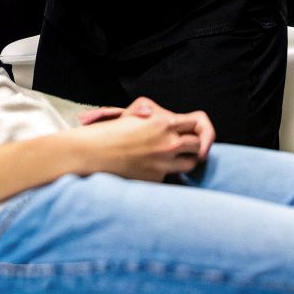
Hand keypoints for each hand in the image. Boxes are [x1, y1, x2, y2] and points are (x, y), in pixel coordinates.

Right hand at [68, 97, 215, 179]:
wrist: (92, 154)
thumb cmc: (110, 131)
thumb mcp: (134, 113)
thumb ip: (156, 115)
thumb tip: (170, 120)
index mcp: (164, 123)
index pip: (199, 122)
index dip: (202, 128)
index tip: (198, 135)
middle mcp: (168, 144)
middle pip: (199, 147)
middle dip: (194, 147)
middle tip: (184, 148)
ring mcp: (163, 163)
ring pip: (190, 165)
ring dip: (184, 161)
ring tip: (169, 158)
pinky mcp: (155, 179)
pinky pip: (169, 176)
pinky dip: (163, 172)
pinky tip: (147, 167)